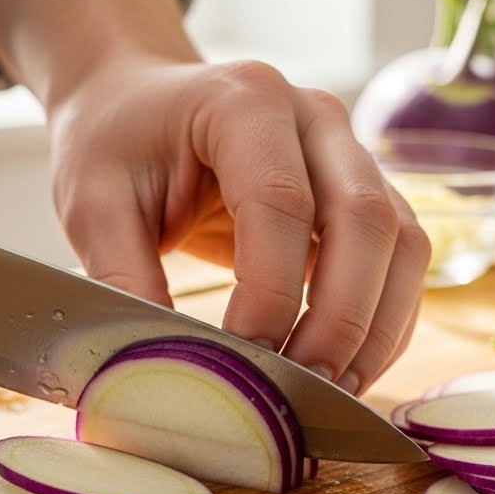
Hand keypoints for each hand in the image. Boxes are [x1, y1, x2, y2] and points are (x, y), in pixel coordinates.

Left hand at [0, 0, 429, 393]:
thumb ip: (123, 279)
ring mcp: (353, 152)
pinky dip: (384, 324)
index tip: (244, 360)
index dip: (272, 294)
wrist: (140, 105)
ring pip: (402, 244)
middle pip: (365, 221)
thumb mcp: (93, 204)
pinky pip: (402, 262)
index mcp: (244, 101)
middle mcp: (316, 118)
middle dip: (341, 320)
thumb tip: (168, 369)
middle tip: (301, 389)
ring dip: (376, 329)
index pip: (282, 203)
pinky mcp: (369, 193)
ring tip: (332, 392)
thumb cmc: (116, 145)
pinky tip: (348, 370)